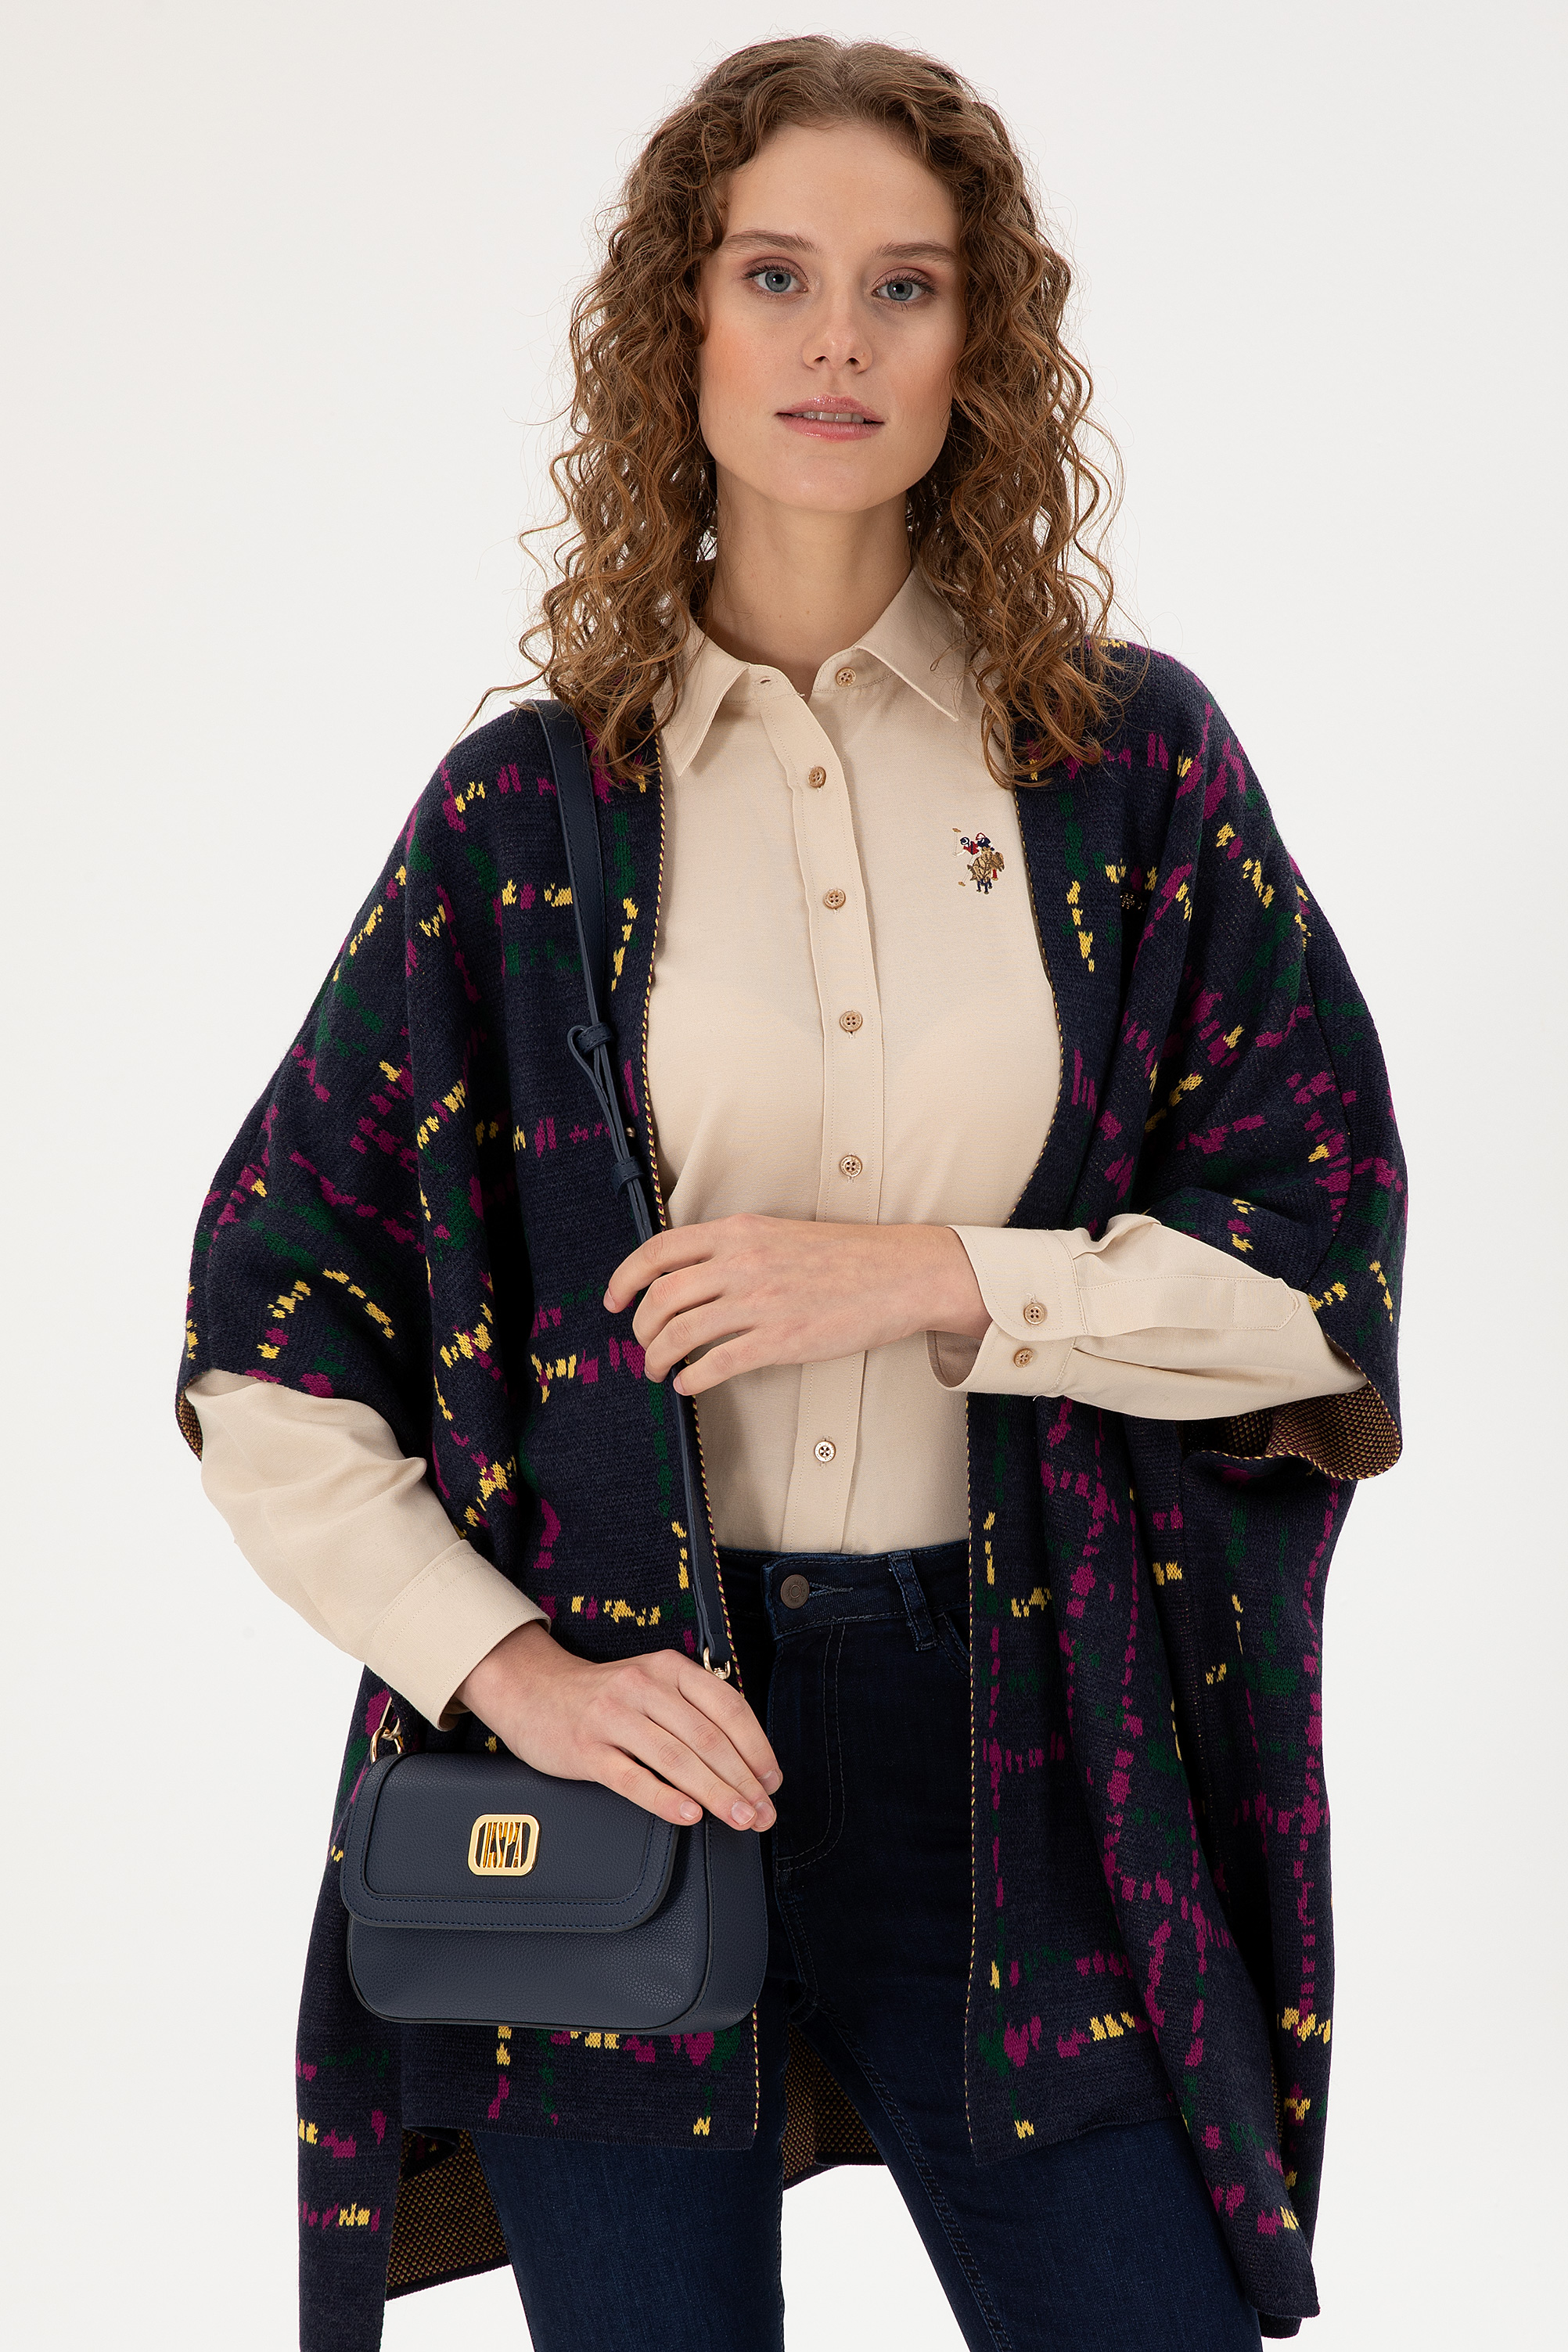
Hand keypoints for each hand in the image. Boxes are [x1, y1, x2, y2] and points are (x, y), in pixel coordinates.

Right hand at [455, 1621, 781, 1831]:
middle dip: (743, 1780)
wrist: (532, 1690)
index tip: (772, 1782)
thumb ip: (693, 1709)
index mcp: (669, 1668)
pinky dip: (664, 1798)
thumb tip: (746, 1759)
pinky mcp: (586, 1748)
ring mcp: (613, 1716)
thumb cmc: (604, 1696)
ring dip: (715, 1793)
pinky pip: (632, 1778)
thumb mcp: (652, 1683)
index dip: (757, 1747)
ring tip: (739, 1819)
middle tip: (763, 1814)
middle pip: (707, 1737)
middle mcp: (644, 1686)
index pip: (728, 1707)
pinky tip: (688, 1815)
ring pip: (676, 1758)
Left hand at [603, 1214, 988, 1397]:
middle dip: (640, 1327)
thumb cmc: (847, 1255)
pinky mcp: (781, 1340)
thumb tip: (690, 1277)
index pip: (658, 1251)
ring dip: (658, 1357)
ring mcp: (761, 1301)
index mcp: (739, 1231)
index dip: (623, 1278)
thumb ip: (734, 1249)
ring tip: (659, 1370)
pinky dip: (692, 1377)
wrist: (903, 1273)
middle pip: (661, 1297)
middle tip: (642, 1344)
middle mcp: (742, 1262)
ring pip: (680, 1333)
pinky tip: (689, 1384)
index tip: (613, 1300)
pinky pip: (716, 1363)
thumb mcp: (779, 1234)